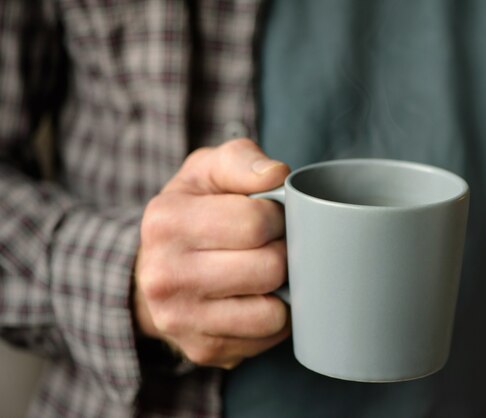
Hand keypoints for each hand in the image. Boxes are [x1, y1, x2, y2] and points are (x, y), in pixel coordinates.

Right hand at [134, 138, 290, 368]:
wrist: (154, 268)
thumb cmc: (192, 211)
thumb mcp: (207, 171)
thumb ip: (241, 160)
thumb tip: (277, 175)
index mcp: (166, 222)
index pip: (255, 222)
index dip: (275, 217)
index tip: (268, 216)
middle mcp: (165, 275)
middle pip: (269, 268)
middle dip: (281, 251)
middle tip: (270, 245)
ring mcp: (181, 320)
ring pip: (272, 312)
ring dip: (280, 288)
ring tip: (263, 271)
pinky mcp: (202, 349)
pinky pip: (267, 337)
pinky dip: (273, 316)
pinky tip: (255, 297)